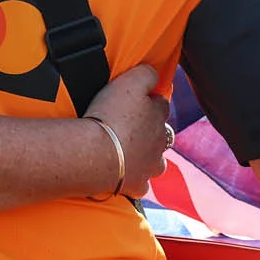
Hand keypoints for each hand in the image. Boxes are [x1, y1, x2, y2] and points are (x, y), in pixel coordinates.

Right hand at [85, 64, 172, 197]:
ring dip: (149, 157)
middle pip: (163, 134)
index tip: (135, 100)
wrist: (96, 154)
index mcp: (158, 116)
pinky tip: (123, 176)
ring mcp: (150, 166)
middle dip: (153, 130)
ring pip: (157, 162)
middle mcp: (160, 142)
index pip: (160, 104)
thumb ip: (147, 73)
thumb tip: (155, 73)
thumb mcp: (129, 80)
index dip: (149, 100)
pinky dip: (134, 180)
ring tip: (132, 153)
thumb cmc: (111, 115)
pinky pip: (140, 185)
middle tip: (132, 126)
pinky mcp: (136, 185)